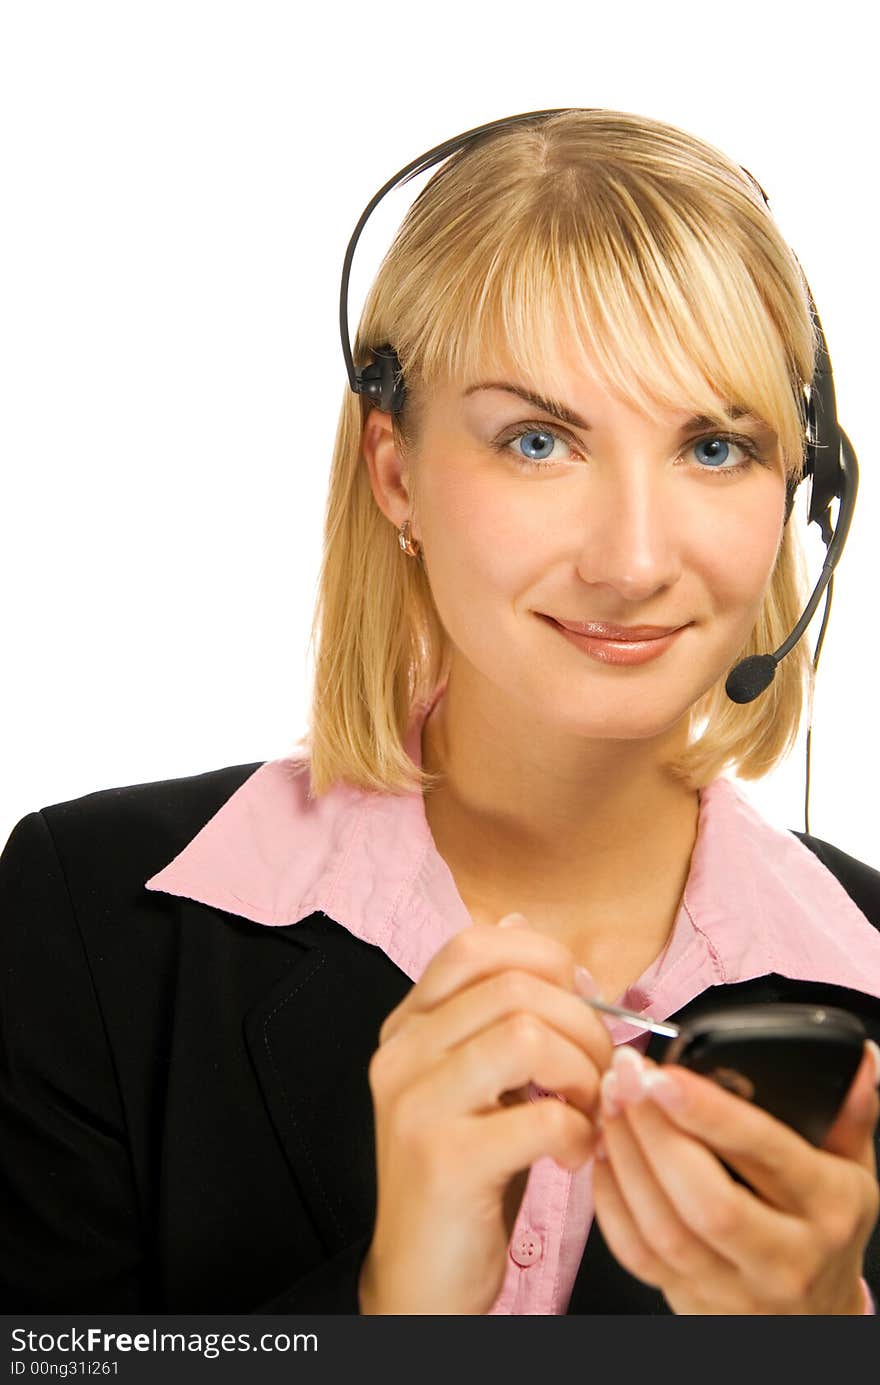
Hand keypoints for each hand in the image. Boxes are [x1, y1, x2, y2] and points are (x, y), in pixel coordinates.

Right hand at [359, 915, 612, 1313]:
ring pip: (527, 1036)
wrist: (421, 1278)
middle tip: (600, 1074)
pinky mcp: (443, 1159)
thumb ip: (493, 1010)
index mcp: (407, 1027)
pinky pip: (540, 1116)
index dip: (544, 961)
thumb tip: (522, 928)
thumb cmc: (464, 1175)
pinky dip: (579, 1134)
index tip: (578, 1003)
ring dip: (583, 1074)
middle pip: (514, 987)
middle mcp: (400, 1054)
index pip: (474, 946)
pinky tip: (574, 1155)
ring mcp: (415, 1104)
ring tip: (587, 1111)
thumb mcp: (474, 1079)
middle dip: (583, 1025)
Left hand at [591, 1040, 879, 1313]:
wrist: (818, 1319)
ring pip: (666, 1230)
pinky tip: (604, 1153)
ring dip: (626, 1159)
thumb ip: (849, 1112)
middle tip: (624, 1077)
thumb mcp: (853, 1168)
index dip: (709, 1113)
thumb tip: (860, 1057)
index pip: (766, 1155)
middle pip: (708, 1200)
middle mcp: (785, 1255)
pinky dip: (611, 1201)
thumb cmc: (828, 1228)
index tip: (663, 1073)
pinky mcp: (690, 1302)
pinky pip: (638, 1256)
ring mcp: (736, 1286)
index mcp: (828, 1207)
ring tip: (609, 1103)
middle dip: (654, 1133)